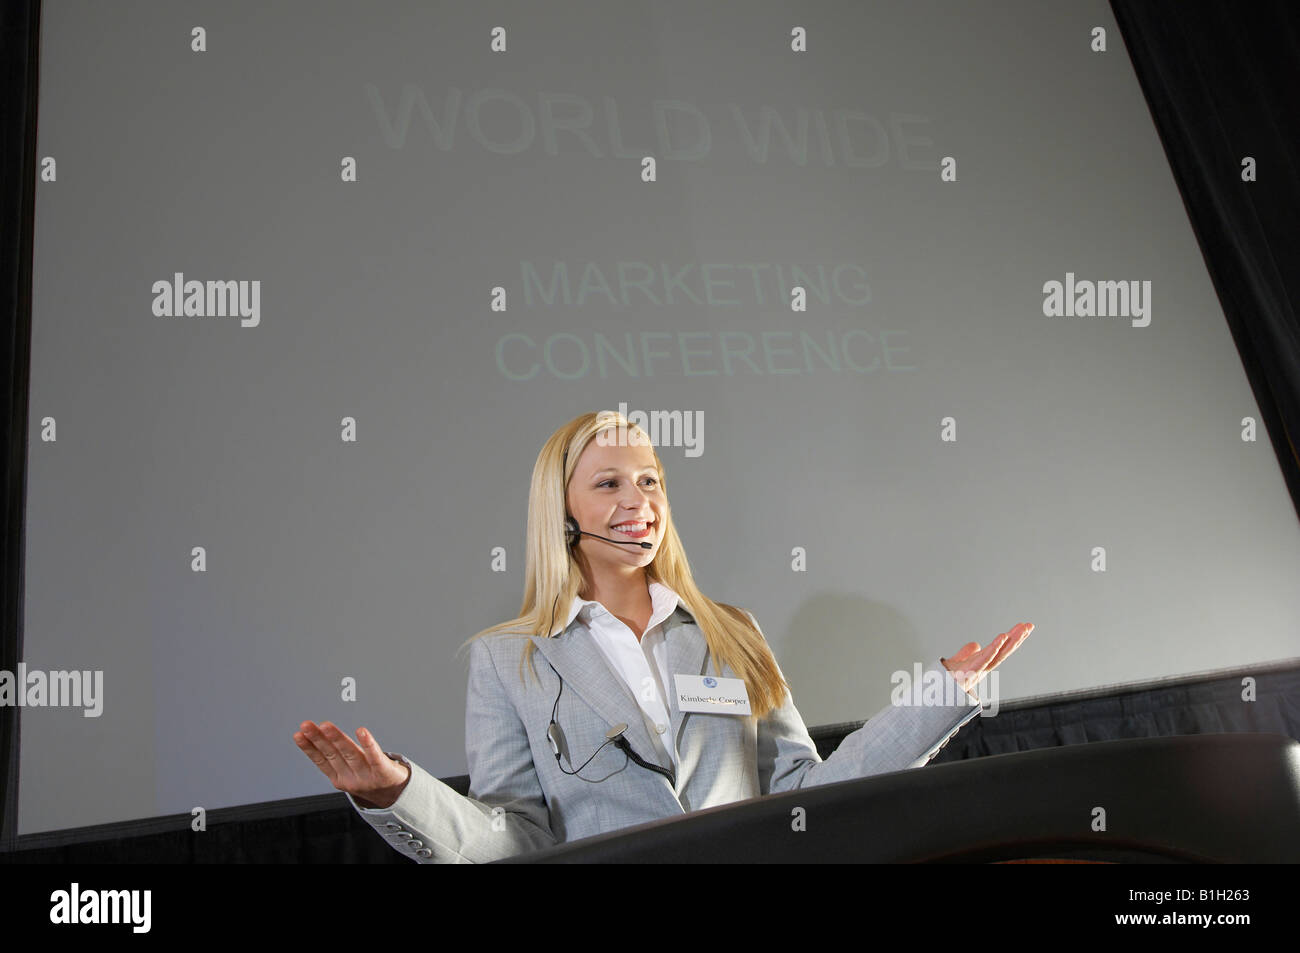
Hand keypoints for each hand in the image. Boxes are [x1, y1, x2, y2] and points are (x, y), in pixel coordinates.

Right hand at [292, 720, 411, 808]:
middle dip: (318, 739)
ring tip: (326, 726)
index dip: (309, 748)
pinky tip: (361, 731)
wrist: (395, 795)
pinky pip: (375, 756)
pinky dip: (368, 744)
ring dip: (337, 739)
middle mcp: (351, 777)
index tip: (298, 734)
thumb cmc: (370, 777)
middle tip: (307, 725)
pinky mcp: (383, 771)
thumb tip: (314, 736)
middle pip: (333, 755)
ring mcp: (367, 775)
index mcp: (339, 778)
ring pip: (350, 754)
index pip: (321, 761)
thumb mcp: (348, 771)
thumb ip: (334, 756)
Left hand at [941, 622, 1032, 696]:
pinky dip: (993, 650)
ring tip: (1021, 630)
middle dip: (1017, 639)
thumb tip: (975, 645)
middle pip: (1002, 653)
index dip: (1011, 641)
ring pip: (996, 656)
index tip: (1022, 627)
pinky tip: (1002, 638)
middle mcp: (980, 670)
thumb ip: (965, 654)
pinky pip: (981, 661)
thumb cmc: (943, 686)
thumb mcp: (955, 664)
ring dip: (1010, 643)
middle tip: (1029, 626)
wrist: (932, 700)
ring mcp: (974, 673)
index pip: (999, 651)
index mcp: (979, 666)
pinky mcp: (965, 675)